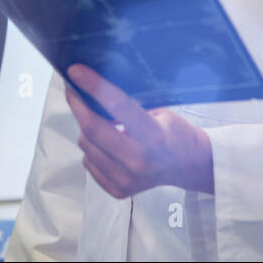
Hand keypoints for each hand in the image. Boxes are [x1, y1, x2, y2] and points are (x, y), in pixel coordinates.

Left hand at [64, 64, 214, 197]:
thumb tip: (94, 88)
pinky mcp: (117, 190)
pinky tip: (108, 144)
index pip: (116, 106)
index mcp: (153, 136)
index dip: (93, 86)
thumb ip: (128, 106)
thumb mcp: (159, 111)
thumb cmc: (174, 132)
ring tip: (103, 123)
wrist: (189, 166)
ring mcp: (126, 180)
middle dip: (78, 106)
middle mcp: (138, 161)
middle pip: (92, 129)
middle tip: (73, 91)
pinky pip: (88, 162)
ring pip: (86, 145)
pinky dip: (93, 149)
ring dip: (87, 129)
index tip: (75, 71)